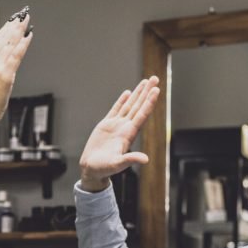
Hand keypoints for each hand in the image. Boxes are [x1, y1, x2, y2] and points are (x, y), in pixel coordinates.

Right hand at [0, 10, 32, 124]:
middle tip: (22, 14)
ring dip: (20, 30)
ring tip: (26, 20)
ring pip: (10, 44)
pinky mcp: (6, 75)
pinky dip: (23, 44)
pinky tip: (28, 36)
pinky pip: (16, 56)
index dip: (5, 29)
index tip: (12, 20)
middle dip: (14, 25)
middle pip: (3, 38)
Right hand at [78, 77, 159, 191]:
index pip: (141, 115)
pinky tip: (128, 93)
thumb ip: (130, 160)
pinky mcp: (105, 125)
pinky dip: (122, 101)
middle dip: (146, 92)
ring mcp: (116, 126)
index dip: (149, 102)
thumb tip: (145, 159)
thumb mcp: (117, 165)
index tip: (156, 90)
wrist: (92, 169)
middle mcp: (124, 128)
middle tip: (155, 78)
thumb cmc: (104, 169)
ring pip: (129, 106)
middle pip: (138, 106)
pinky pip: (116, 110)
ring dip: (137, 93)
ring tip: (145, 82)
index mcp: (128, 135)